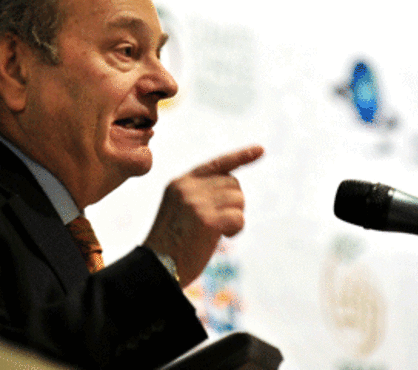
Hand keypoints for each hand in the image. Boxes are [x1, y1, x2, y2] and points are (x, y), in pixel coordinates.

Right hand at [144, 145, 263, 287]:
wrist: (156, 268)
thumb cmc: (172, 244)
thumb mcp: (181, 209)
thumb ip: (201, 195)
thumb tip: (235, 192)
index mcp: (181, 182)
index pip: (217, 163)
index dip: (241, 156)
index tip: (260, 150)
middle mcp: (188, 187)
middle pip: (233, 184)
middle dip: (234, 203)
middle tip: (219, 223)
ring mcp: (196, 202)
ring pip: (238, 199)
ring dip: (235, 217)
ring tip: (216, 232)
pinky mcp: (206, 220)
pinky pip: (238, 217)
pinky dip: (236, 229)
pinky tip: (223, 237)